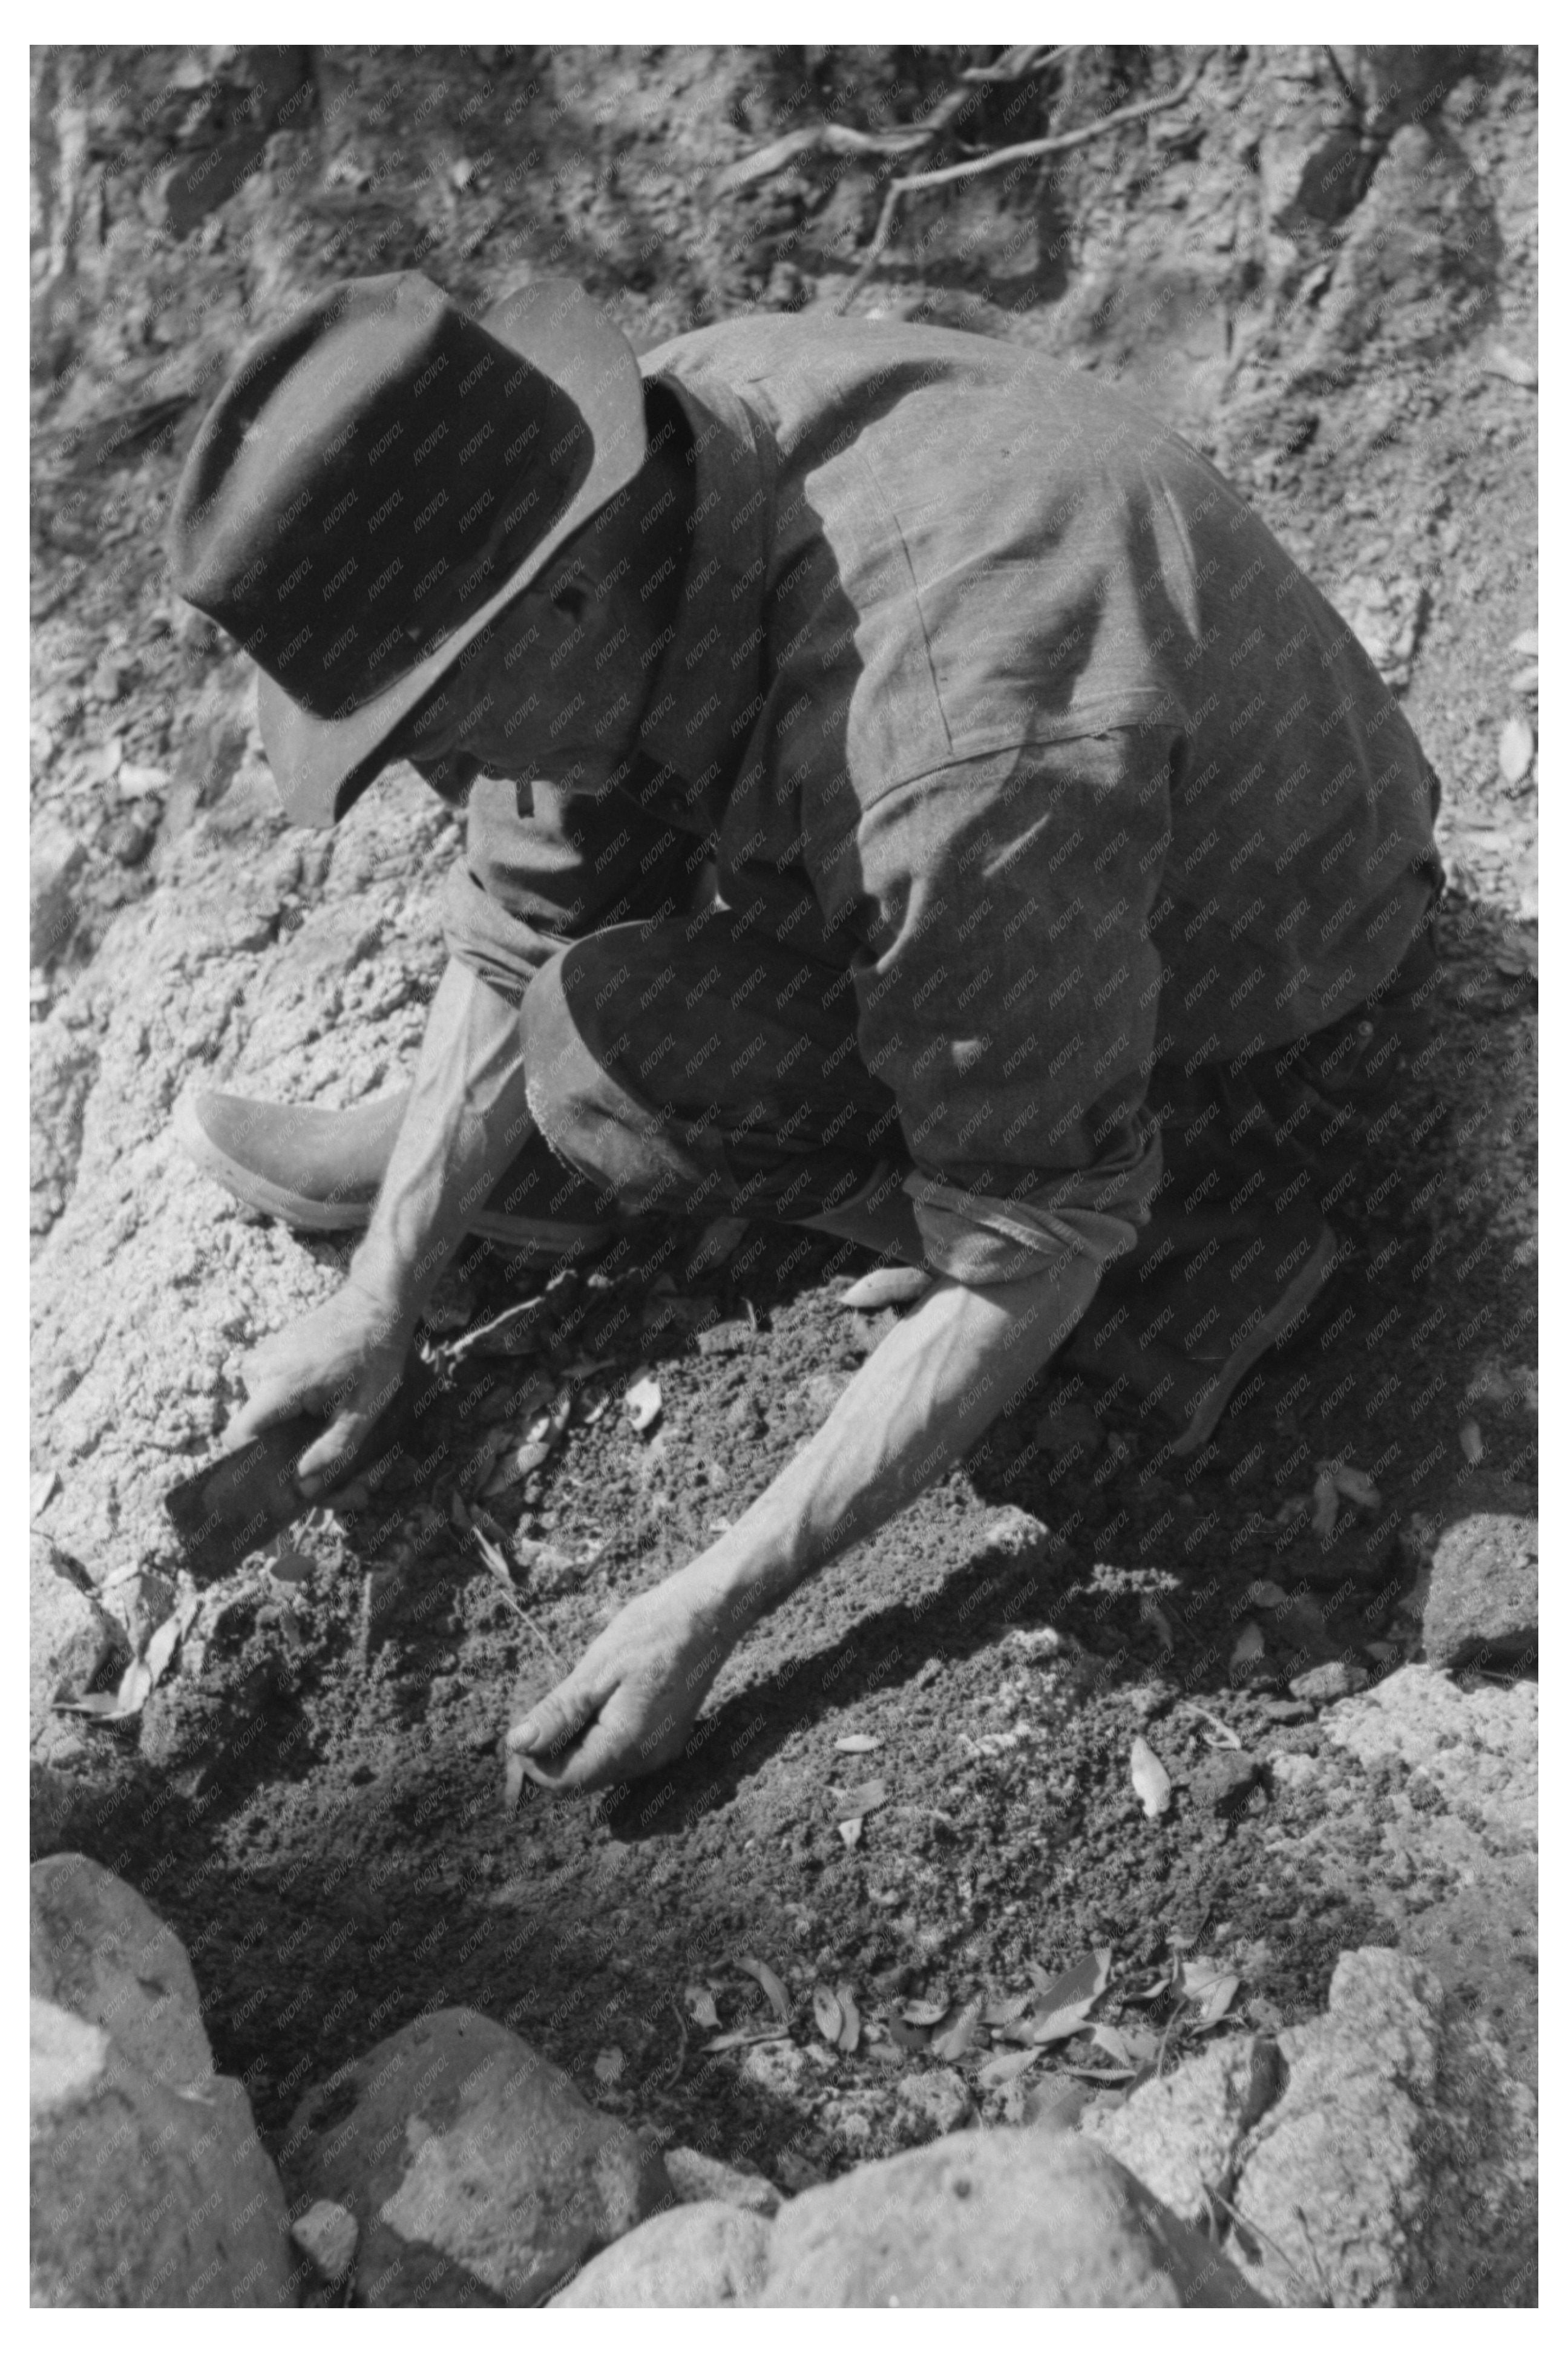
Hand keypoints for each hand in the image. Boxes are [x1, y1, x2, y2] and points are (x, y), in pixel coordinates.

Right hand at [225, 1276, 412, 1498]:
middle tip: (342, 1478)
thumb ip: (334, 1449)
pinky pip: (267, 1399)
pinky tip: (324, 1414)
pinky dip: (292, 1412)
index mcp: (280, 1382)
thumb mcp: (366, 1409)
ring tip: (335, 1435)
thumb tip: (304, 1485)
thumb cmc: (375, 1355)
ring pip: (262, 1419)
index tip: (287, 1481)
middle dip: (288, 1457)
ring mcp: (258, 1360)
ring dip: (293, 1434)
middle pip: (254, 1434)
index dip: (257, 1467)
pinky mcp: (265, 1358)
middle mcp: (258, 1370)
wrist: (374, 1305)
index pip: (239, 1437)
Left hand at [507, 1574, 732, 1793]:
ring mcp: (658, 1752)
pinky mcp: (664, 1740)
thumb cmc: (651, 1632)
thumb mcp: (596, 1670)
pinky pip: (618, 1753)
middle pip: (581, 1779)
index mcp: (626, 1744)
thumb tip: (517, 1744)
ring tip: (572, 1698)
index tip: (519, 1729)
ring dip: (573, 1744)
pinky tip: (596, 1701)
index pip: (564, 1781)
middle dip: (552, 1754)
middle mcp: (645, 1760)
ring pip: (599, 1767)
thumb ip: (559, 1713)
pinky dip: (596, 1736)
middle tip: (541, 1709)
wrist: (707, 1614)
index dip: (533, 1763)